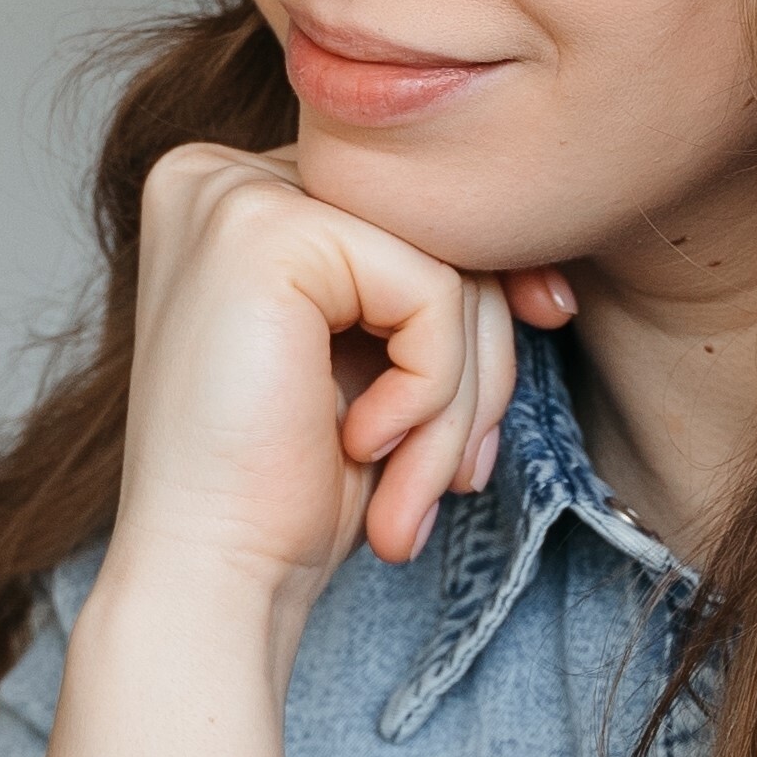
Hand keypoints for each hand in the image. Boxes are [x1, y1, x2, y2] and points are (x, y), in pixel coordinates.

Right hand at [110, 144, 578, 614]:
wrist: (207, 582)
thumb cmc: (282, 495)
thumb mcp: (367, 366)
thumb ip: (422, 288)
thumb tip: (549, 274)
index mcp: (229, 194)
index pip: (403, 216)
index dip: (476, 307)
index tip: (492, 413)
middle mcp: (217, 174)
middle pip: (431, 227)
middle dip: (479, 363)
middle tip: (458, 477)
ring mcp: (233, 195)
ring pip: (443, 262)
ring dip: (459, 398)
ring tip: (417, 490)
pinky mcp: (264, 233)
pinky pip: (431, 291)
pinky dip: (432, 392)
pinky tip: (364, 450)